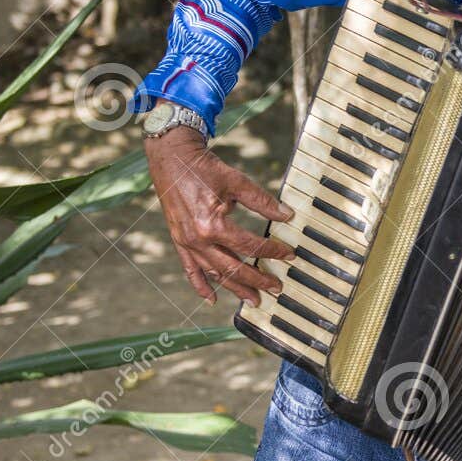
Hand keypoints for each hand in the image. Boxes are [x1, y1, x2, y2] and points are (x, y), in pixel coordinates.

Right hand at [145, 125, 294, 303]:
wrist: (172, 159)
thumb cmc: (204, 169)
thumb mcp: (237, 182)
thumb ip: (262, 201)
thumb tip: (286, 215)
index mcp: (214, 226)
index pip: (251, 246)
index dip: (273, 251)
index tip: (289, 254)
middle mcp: (198, 239)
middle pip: (234, 268)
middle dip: (257, 281)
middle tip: (276, 288)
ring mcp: (187, 243)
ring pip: (215, 274)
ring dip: (235, 289)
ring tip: (254, 301)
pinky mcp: (179, 241)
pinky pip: (190, 270)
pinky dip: (201, 286)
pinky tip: (212, 299)